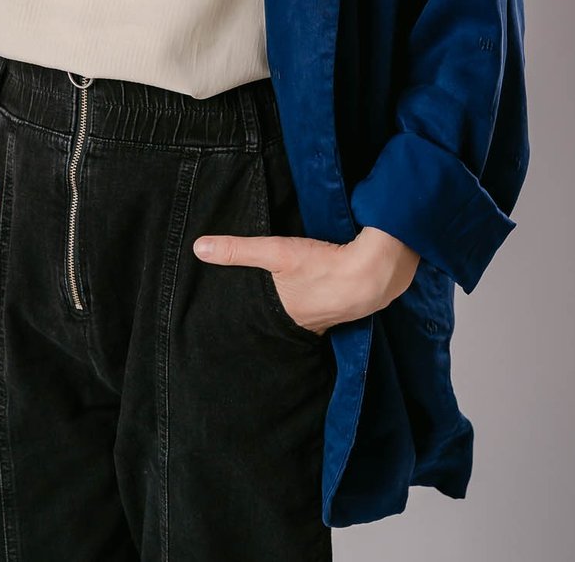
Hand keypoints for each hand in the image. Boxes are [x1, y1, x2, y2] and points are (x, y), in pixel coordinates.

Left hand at [192, 225, 420, 334]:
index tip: (237, 324)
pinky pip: (331, 310)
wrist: (375, 272)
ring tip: (293, 306)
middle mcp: (307, 325)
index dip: (251, 323)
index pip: (261, 323)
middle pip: (285, 323)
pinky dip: (325, 305)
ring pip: (309, 318)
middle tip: (262, 315)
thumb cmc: (322, 265)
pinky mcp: (351, 307)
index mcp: (285, 317)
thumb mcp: (276, 252)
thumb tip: (198, 248)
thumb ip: (238, 250)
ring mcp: (331, 319)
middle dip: (276, 320)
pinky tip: (327, 298)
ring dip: (302, 313)